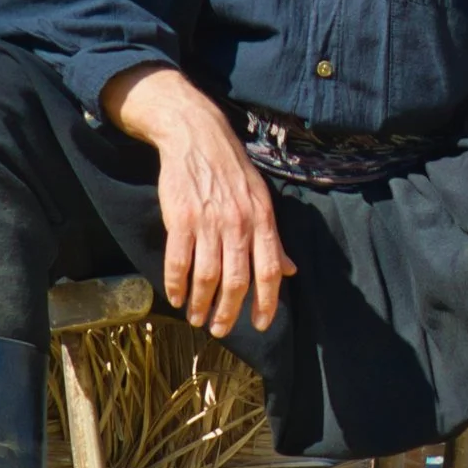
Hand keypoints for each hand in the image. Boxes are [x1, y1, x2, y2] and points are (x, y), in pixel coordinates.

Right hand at [100, 65, 294, 337]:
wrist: (197, 137)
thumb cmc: (232, 171)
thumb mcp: (262, 200)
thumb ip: (273, 239)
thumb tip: (291, 270)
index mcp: (262, 220)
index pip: (270, 271)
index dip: (267, 302)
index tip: (260, 324)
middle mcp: (238, 224)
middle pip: (236, 280)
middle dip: (229, 312)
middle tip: (220, 330)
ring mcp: (208, 222)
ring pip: (207, 276)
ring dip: (201, 304)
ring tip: (197, 319)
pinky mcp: (180, 219)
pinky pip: (178, 261)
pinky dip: (176, 284)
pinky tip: (176, 297)